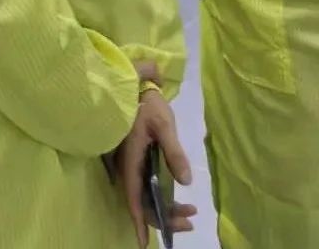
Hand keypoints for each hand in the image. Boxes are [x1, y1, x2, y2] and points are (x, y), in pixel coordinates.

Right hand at [116, 89, 196, 246]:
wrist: (133, 86)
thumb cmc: (146, 104)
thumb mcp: (163, 124)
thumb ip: (174, 152)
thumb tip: (186, 182)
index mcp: (130, 160)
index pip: (134, 197)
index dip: (139, 221)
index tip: (144, 242)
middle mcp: (127, 167)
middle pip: (141, 202)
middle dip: (164, 217)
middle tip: (191, 219)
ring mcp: (130, 165)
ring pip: (144, 196)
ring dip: (165, 208)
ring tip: (191, 211)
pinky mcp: (135, 161)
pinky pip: (145, 187)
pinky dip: (160, 198)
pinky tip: (176, 199)